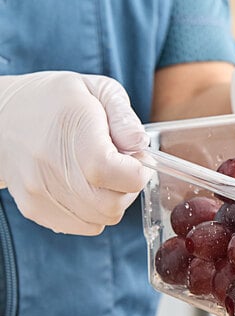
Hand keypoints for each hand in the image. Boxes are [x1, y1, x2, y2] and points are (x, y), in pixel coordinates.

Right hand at [0, 71, 149, 234]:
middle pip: (115, 204)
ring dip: (112, 200)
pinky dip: (94, 211)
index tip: (135, 158)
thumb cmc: (56, 100)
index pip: (125, 177)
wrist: (1, 116)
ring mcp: (41, 193)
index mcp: (76, 136)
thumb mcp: (97, 90)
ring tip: (100, 174)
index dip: (139, 172)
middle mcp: (54, 168)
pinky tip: (85, 186)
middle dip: (128, 188)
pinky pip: (85, 226)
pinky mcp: (35, 209)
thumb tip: (140, 145)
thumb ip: (124, 117)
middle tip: (120, 167)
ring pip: (103, 219)